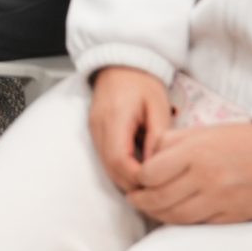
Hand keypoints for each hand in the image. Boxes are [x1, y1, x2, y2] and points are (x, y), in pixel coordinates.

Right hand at [88, 67, 173, 194]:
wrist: (121, 61)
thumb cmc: (142, 81)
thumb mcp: (158, 107)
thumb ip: (158, 138)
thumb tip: (158, 168)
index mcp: (115, 118)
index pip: (120, 161)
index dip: (138, 178)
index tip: (157, 184)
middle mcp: (98, 126)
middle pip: (110, 168)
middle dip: (132, 184)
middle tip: (156, 189)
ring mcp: (93, 128)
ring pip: (106, 166)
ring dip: (126, 178)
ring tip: (149, 182)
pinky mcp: (94, 129)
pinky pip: (105, 156)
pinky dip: (120, 167)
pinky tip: (137, 168)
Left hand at [131, 120, 251, 224]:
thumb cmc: (237, 140)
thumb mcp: (200, 131)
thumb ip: (170, 143)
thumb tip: (145, 159)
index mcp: (193, 152)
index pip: (151, 173)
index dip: (139, 179)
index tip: (136, 179)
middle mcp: (205, 178)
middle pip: (160, 198)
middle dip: (141, 201)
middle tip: (134, 199)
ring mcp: (219, 200)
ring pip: (177, 216)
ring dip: (157, 215)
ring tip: (150, 209)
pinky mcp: (232, 216)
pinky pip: (199, 224)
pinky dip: (182, 222)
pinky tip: (175, 215)